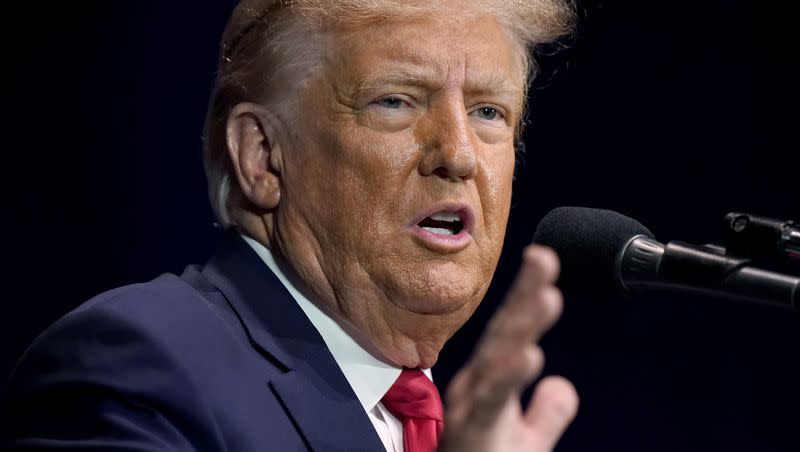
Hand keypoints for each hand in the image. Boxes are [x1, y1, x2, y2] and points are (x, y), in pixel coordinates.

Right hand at [440, 245, 577, 451]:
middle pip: (503, 335)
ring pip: (497, 361)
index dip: (528, 298)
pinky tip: (531, 355)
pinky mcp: (471, 433)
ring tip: (546, 296)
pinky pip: (492, 403)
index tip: (546, 262)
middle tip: (544, 256)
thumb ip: (545, 413)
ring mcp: (471, 408)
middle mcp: (477, 388)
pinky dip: (508, 377)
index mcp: (490, 383)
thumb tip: (562, 384)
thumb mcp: (526, 444)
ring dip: (521, 326)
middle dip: (524, 295)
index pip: (512, 333)